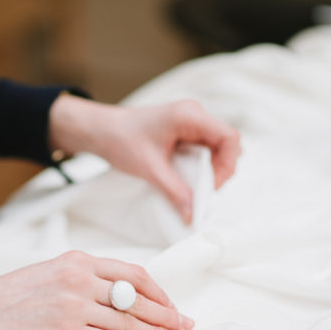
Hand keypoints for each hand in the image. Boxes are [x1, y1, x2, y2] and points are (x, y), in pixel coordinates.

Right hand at [0, 251, 193, 329]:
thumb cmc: (9, 296)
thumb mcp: (49, 273)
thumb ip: (83, 279)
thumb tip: (119, 296)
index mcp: (77, 261)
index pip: (132, 274)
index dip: (158, 291)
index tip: (170, 305)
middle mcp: (79, 279)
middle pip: (136, 298)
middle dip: (166, 313)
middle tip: (187, 323)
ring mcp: (73, 306)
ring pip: (128, 321)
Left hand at [49, 94, 240, 222]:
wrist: (102, 131)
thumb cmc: (121, 139)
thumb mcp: (150, 169)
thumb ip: (174, 191)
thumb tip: (192, 214)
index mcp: (189, 115)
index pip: (229, 137)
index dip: (227, 164)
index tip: (211, 185)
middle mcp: (195, 115)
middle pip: (227, 144)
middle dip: (221, 170)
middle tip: (203, 191)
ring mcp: (191, 123)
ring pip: (218, 149)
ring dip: (212, 170)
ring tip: (195, 187)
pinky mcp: (186, 133)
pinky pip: (205, 151)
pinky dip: (202, 167)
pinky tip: (188, 179)